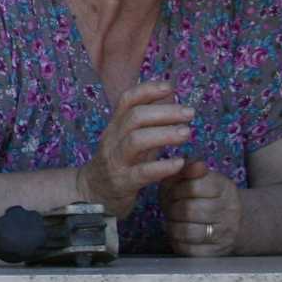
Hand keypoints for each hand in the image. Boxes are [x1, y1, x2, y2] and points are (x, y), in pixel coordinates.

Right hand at [75, 80, 191, 219]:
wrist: (91, 194)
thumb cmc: (118, 163)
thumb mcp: (129, 139)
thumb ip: (149, 121)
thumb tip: (170, 96)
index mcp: (115, 126)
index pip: (127, 100)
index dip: (147, 90)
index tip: (170, 87)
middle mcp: (113, 139)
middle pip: (134, 117)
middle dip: (164, 112)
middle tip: (190, 113)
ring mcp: (116, 161)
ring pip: (136, 141)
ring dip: (164, 135)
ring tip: (187, 134)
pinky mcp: (122, 183)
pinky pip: (141, 173)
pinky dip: (162, 167)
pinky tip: (179, 163)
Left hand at [161, 159, 241, 255]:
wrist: (233, 221)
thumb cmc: (205, 195)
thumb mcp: (198, 177)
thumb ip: (187, 168)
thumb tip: (186, 162)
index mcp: (225, 187)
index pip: (194, 186)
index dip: (176, 189)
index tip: (173, 191)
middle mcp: (229, 211)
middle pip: (188, 210)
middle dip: (172, 208)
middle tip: (170, 207)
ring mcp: (225, 234)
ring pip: (188, 231)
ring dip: (172, 225)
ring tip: (173, 220)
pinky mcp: (217, 253)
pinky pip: (189, 250)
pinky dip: (177, 242)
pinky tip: (178, 233)